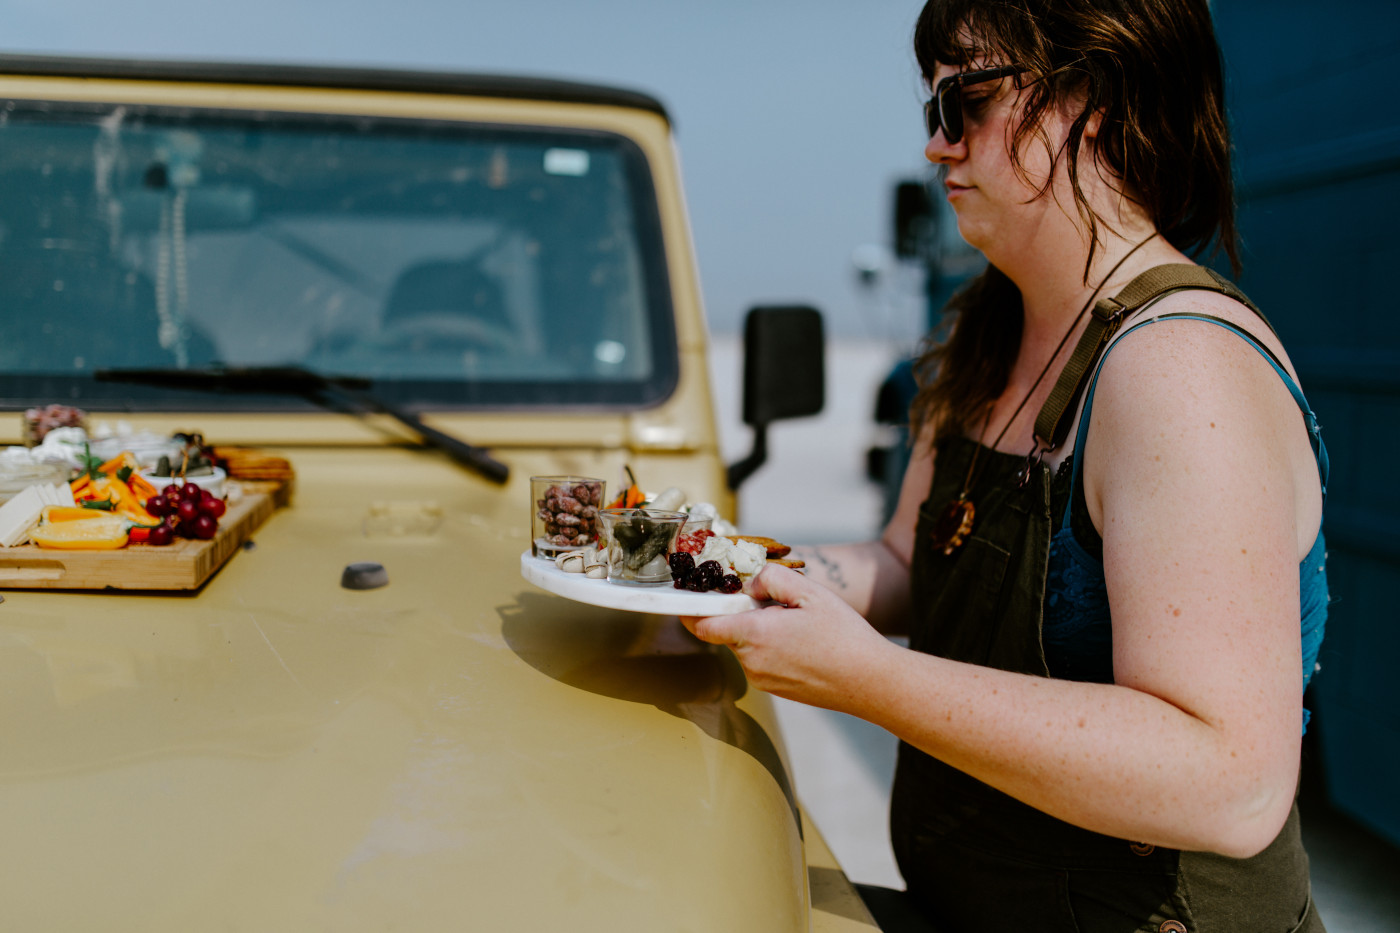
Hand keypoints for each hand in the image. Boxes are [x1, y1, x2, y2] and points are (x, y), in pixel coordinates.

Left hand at [681, 564, 893, 710]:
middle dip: (743, 613)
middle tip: (777, 603)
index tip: (693, 595)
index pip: (702, 624)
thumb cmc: (844, 636)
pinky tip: (805, 643)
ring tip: (799, 625)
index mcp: (753, 635)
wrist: (871, 682)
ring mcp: (763, 679)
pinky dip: (774, 647)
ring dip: (761, 631)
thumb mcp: (809, 592)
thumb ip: (770, 579)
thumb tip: (749, 585)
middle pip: (729, 631)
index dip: (691, 608)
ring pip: (747, 646)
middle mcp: (752, 662)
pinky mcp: (777, 690)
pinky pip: (763, 661)